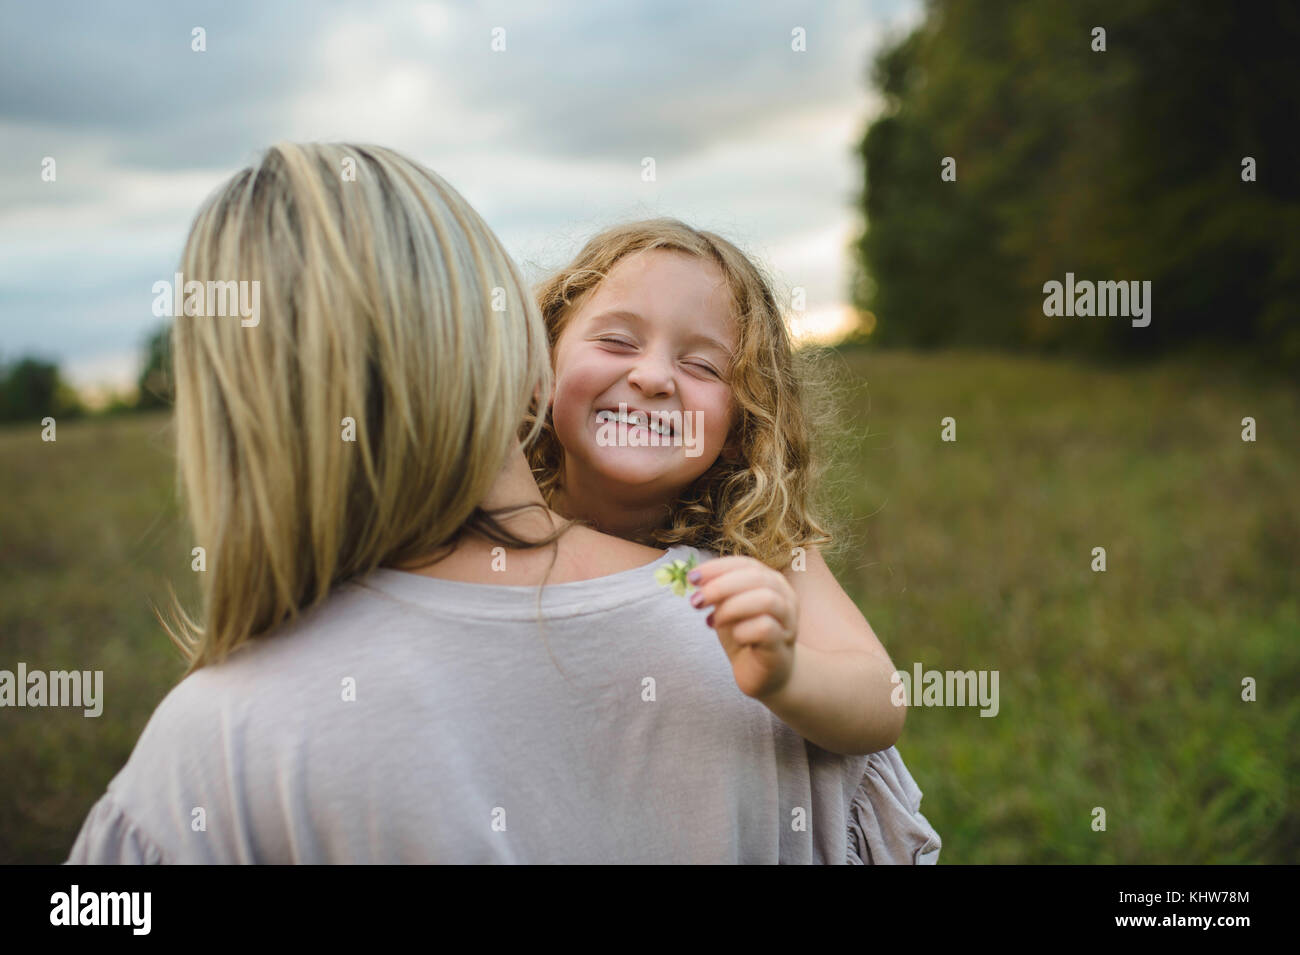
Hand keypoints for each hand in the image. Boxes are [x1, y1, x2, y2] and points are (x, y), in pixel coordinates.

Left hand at [688, 555, 798, 699]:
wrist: (764, 675)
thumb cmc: (746, 636)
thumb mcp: (728, 609)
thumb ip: (718, 592)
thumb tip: (697, 578)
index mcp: (771, 582)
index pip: (746, 564)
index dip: (717, 568)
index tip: (691, 578)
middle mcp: (785, 597)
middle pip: (756, 577)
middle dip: (720, 586)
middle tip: (696, 601)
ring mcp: (788, 622)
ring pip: (766, 599)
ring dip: (732, 607)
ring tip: (714, 621)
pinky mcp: (782, 646)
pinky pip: (765, 628)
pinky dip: (743, 630)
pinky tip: (734, 637)